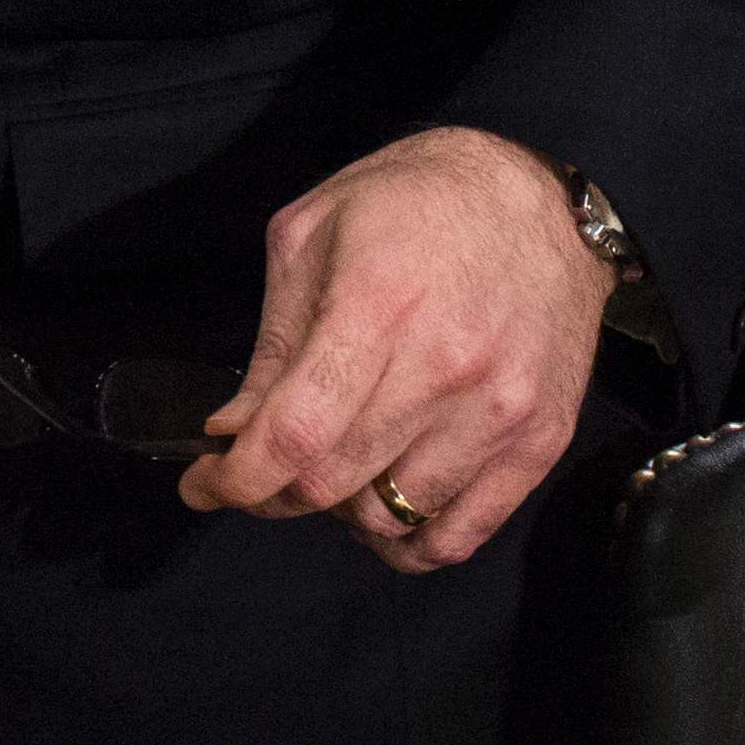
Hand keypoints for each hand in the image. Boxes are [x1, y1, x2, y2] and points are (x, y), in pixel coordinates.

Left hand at [179, 127, 610, 573]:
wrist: (539, 200)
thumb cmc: (413, 202)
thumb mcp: (311, 236)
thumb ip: (271, 344)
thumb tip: (232, 432)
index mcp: (378, 306)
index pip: (295, 433)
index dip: (237, 478)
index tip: (204, 484)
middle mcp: (445, 367)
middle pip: (334, 482)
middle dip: (272, 493)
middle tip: (256, 475)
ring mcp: (499, 411)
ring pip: (392, 516)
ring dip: (340, 512)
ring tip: (328, 473)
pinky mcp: (540, 440)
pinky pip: (461, 534)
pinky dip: (409, 543)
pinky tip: (383, 508)